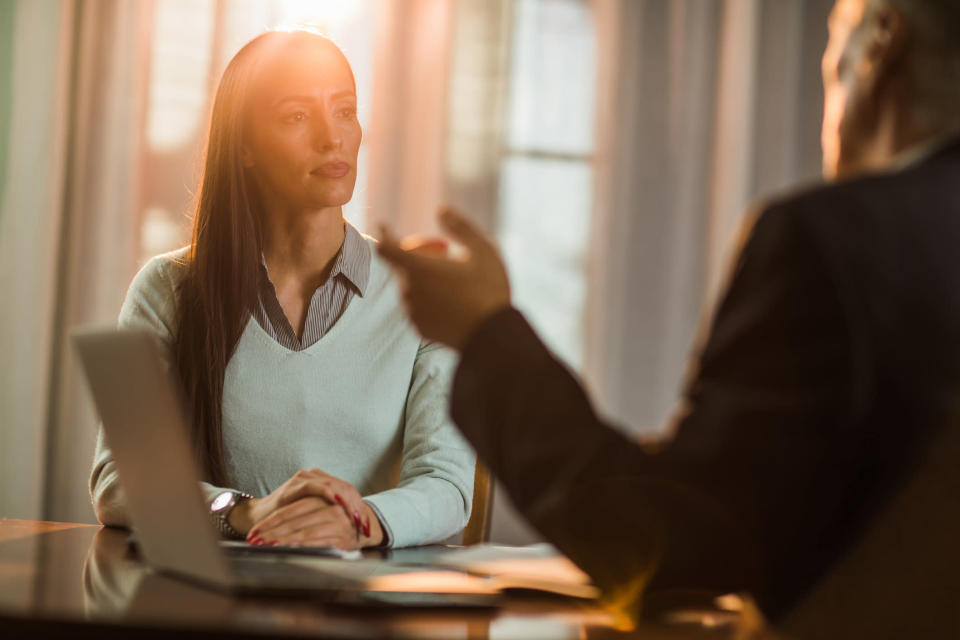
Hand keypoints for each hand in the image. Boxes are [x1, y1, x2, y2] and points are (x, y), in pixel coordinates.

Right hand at [227, 469, 379, 545]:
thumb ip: (331, 515)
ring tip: (356, 519)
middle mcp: (315, 476)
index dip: (360, 507)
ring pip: (335, 486)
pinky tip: (338, 506)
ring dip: (347, 503)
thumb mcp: (314, 517)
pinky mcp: (295, 485)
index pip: (348, 491)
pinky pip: (317, 488)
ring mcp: (305, 479)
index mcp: (322, 482)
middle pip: (345, 487)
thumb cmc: (288, 521)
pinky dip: (330, 496)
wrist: (259, 519)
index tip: (368, 526)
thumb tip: (359, 528)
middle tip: (365, 525)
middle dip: (357, 507)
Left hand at [377, 207, 511, 349]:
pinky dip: (427, 302)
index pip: (387, 248)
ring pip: (410, 289)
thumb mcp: (483, 250)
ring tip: (453, 284)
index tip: (384, 225)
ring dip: (422, 281)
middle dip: (415, 259)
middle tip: (442, 259)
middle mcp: (410, 291)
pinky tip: (451, 304)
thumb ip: (460, 227)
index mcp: (420, 269)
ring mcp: (413, 312)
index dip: (385, 234)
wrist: (494, 337)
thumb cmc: (490, 290)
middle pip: (401, 268)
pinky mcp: (419, 329)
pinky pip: (417, 309)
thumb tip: (441, 209)